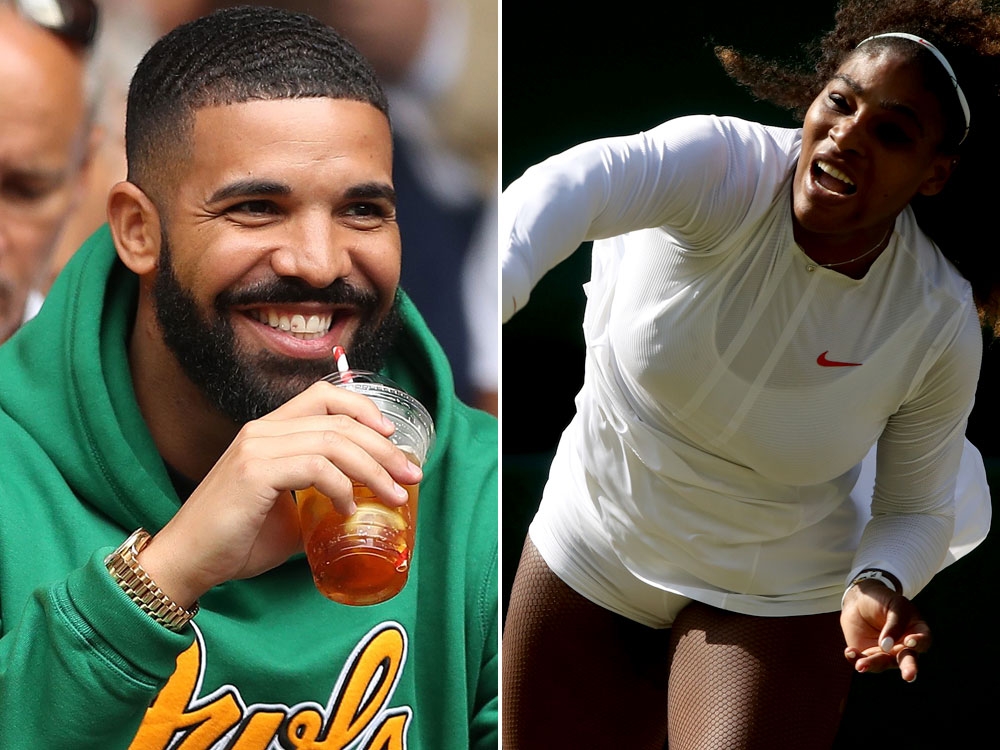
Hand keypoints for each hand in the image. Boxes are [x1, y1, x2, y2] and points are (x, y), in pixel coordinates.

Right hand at [135, 381, 423, 606]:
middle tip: (411, 474)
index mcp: (269, 430)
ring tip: (393, 495)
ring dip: (372, 469)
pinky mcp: (254, 472)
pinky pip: (314, 468)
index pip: (324, 395)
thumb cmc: (236, 540)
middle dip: (383, 447)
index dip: (363, 408)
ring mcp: (257, 448)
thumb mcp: (289, 513)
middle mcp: (263, 430)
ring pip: (332, 442)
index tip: (393, 435)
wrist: (188, 561)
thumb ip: (320, 499)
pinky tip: (348, 509)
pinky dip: (340, 487)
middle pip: (338, 420)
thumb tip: (362, 507)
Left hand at [840, 579, 931, 681]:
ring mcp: (886, 654)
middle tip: (909, 677)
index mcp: (917, 633)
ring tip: (861, 665)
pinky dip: (855, 658)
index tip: (909, 642)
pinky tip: (849, 651)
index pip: (923, 642)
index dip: (919, 643)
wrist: (861, 600)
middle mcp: (904, 648)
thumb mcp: (894, 606)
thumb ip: (894, 624)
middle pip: (907, 660)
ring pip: (882, 663)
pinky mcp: (868, 654)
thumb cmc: (884, 601)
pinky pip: (862, 660)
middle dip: (908, 668)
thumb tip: (885, 646)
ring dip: (872, 664)